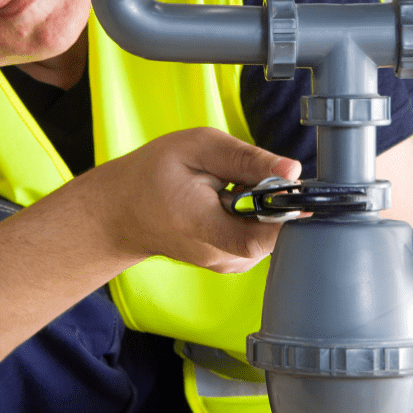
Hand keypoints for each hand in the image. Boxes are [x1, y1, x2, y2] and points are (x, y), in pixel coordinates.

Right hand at [86, 127, 301, 273]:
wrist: (121, 211)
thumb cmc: (151, 176)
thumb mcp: (197, 148)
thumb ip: (246, 158)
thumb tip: (292, 170)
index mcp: (203, 225)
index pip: (261, 238)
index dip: (285, 213)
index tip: (287, 188)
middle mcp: (217, 255)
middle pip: (273, 232)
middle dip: (270, 200)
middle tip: (241, 176)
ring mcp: (224, 264)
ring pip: (268, 235)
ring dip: (260, 208)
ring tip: (227, 188)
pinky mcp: (229, 263)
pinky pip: (257, 239)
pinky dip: (251, 218)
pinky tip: (226, 203)